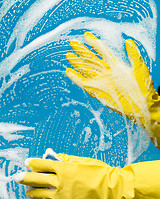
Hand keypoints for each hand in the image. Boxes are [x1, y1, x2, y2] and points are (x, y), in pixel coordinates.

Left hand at [15, 153, 128, 198]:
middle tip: (17, 177)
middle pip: (37, 179)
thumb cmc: (98, 171)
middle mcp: (60, 182)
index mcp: (63, 168)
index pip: (42, 164)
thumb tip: (54, 158)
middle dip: (25, 178)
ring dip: (33, 192)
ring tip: (29, 192)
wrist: (110, 187)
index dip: (33, 163)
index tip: (27, 162)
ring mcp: (62, 196)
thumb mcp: (82, 161)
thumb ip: (66, 160)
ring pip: (42, 194)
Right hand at [66, 32, 159, 148]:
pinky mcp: (97, 91)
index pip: (103, 52)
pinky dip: (76, 78)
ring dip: (77, 63)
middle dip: (82, 51)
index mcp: (116, 66)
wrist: (142, 104)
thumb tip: (128, 41)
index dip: (95, 44)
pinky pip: (84, 83)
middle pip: (91, 60)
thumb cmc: (143, 87)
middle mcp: (107, 73)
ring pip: (86, 70)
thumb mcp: (140, 68)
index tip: (86, 36)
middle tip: (73, 42)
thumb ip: (133, 55)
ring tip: (68, 55)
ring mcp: (101, 82)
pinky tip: (68, 71)